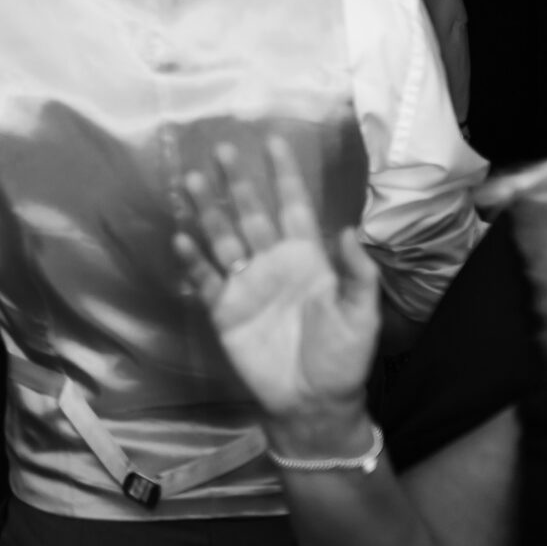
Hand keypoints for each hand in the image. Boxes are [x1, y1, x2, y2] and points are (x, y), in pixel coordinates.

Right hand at [173, 138, 381, 425]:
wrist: (313, 404)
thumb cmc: (343, 360)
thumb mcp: (363, 317)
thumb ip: (357, 275)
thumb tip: (346, 230)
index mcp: (308, 259)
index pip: (294, 207)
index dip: (285, 176)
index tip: (273, 141)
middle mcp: (272, 262)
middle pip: (251, 213)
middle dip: (237, 182)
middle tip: (221, 148)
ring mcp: (245, 284)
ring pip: (223, 237)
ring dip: (209, 210)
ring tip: (193, 180)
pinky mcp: (224, 309)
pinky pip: (206, 278)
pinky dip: (194, 259)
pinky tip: (184, 240)